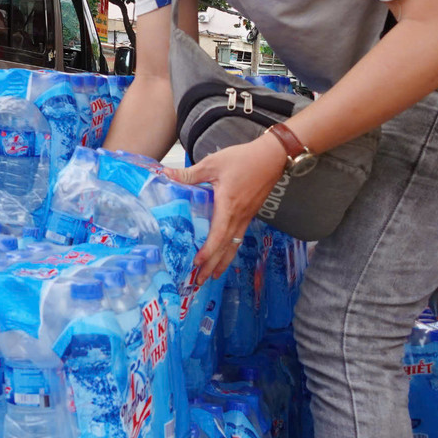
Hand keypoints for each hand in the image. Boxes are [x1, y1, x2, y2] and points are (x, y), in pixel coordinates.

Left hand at [165, 132, 287, 283]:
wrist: (272, 157)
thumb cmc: (243, 159)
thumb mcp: (213, 163)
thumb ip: (190, 173)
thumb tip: (165, 175)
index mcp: (229, 207)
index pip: (219, 235)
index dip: (209, 251)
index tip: (197, 263)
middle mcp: (239, 216)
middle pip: (226, 247)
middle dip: (213, 265)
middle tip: (200, 281)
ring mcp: (246, 216)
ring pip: (234, 244)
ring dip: (223, 260)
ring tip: (213, 275)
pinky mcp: (250, 213)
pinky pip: (239, 236)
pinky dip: (230, 249)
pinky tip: (225, 253)